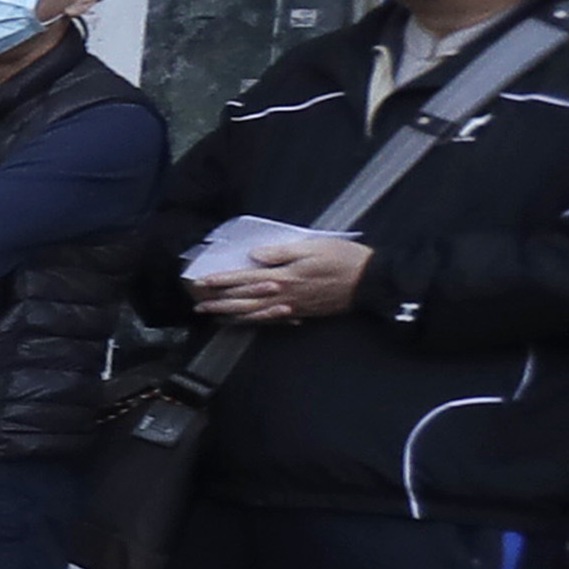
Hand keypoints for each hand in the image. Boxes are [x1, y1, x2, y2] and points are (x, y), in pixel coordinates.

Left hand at [192, 235, 370, 323]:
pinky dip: (255, 321)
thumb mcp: (311, 247)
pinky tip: (246, 321)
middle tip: (197, 305)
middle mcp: (284, 295)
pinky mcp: (303, 312)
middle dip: (219, 302)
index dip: (221, 281)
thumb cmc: (343, 258)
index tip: (202, 282)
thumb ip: (280, 252)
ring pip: (255, 313)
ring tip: (213, 316)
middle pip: (244, 300)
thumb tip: (253, 256)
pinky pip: (272, 319)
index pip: (244, 279)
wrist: (371, 281)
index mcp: (283, 277)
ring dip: (232, 315)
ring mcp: (293, 307)